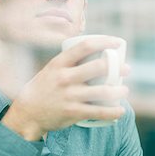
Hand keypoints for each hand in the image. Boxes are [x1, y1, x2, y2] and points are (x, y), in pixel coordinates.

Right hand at [2, 36, 128, 139]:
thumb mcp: (52, 69)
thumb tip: (95, 51)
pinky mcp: (73, 112)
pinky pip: (98, 112)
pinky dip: (113, 112)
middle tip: (127, 69)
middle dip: (118, 67)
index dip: (104, 42)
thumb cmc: (44, 88)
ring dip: (119, 91)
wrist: (27, 113)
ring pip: (103, 91)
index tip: (117, 43)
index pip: (85, 46)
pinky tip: (120, 110)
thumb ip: (70, 62)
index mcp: (59, 63)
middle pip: (98, 67)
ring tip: (124, 90)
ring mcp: (69, 96)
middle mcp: (64, 78)